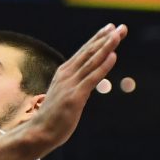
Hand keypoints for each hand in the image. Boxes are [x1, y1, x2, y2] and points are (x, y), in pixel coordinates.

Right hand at [30, 24, 127, 147]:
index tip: (110, 28)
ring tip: (118, 34)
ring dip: (106, 46)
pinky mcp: (75, 97)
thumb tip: (83, 85)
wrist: (39, 132)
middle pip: (89, 52)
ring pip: (91, 61)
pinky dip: (103, 66)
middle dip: (105, 38)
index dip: (97, 39)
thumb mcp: (64, 96)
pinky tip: (113, 56)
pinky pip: (92, 78)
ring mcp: (70, 85)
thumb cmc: (52, 117)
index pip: (84, 52)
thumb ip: (73, 87)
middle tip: (120, 26)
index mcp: (64, 73)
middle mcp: (66, 75)